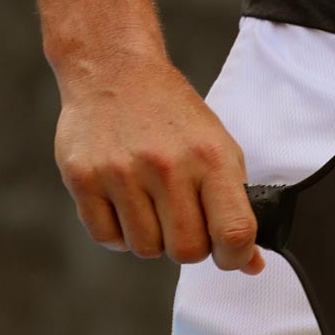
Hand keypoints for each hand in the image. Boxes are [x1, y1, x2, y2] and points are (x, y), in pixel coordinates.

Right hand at [53, 54, 263, 269]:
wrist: (115, 72)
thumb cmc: (171, 114)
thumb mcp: (217, 147)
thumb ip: (235, 204)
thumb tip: (250, 263)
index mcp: (209, 156)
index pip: (234, 230)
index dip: (236, 256)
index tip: (231, 254)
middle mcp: (167, 165)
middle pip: (186, 250)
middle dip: (190, 245)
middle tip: (184, 219)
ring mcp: (121, 172)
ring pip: (145, 248)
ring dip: (152, 236)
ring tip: (150, 202)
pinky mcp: (84, 178)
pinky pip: (107, 237)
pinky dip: (118, 232)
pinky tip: (124, 202)